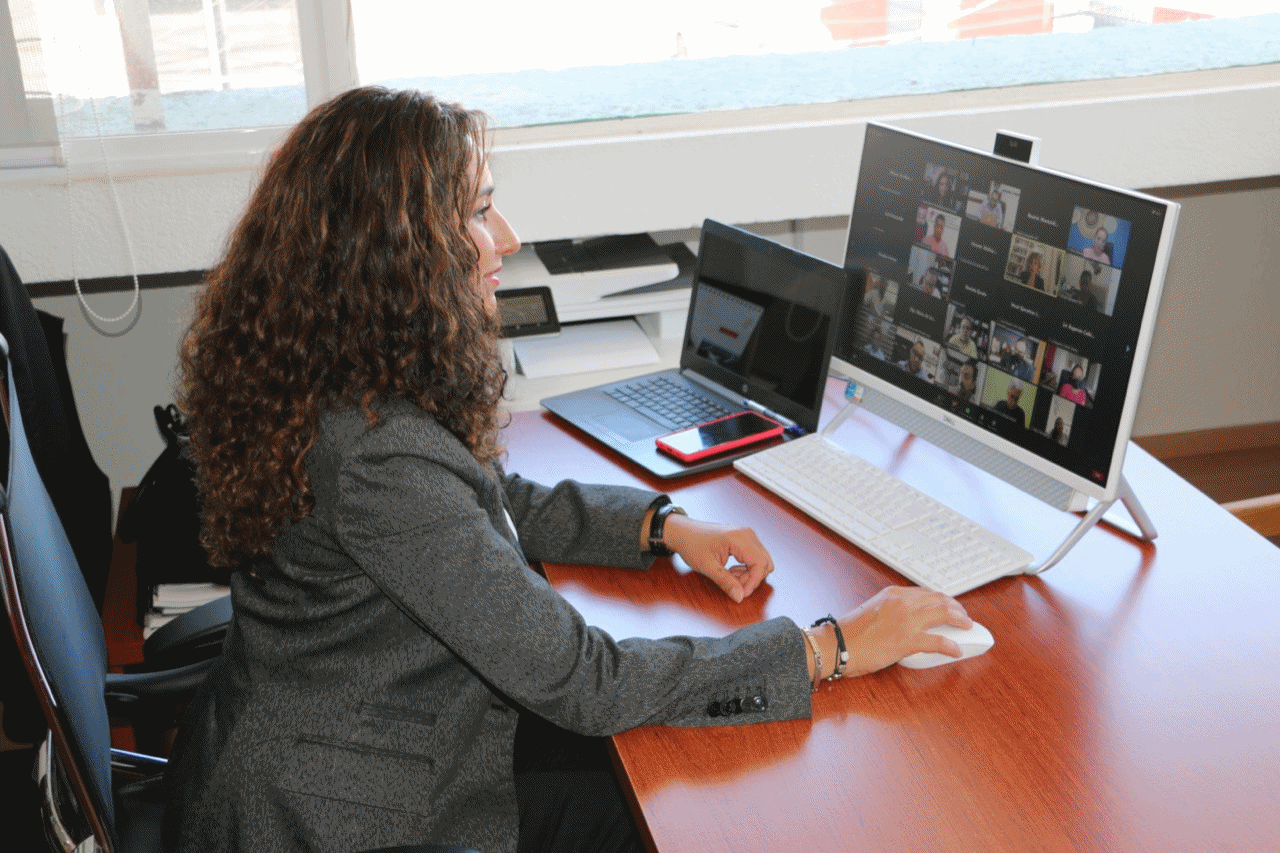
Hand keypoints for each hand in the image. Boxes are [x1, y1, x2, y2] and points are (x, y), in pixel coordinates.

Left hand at [660, 514, 773, 603]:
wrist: (683, 532)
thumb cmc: (692, 544)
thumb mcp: (707, 567)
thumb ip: (726, 582)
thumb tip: (740, 597)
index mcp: (740, 538)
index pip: (760, 564)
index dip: (753, 582)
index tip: (741, 593)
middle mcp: (748, 534)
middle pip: (765, 563)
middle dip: (752, 579)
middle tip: (734, 584)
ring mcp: (747, 536)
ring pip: (761, 562)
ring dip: (749, 574)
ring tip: (730, 576)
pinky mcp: (744, 540)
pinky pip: (754, 558)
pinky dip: (747, 568)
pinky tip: (731, 571)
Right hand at [837, 586, 970, 676]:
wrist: (836, 645)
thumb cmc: (849, 633)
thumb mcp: (872, 611)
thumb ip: (890, 611)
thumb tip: (904, 621)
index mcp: (893, 594)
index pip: (926, 592)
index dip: (942, 599)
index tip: (949, 606)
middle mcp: (902, 602)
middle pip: (940, 599)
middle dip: (957, 608)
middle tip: (964, 617)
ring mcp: (906, 620)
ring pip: (944, 613)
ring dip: (960, 620)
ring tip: (967, 628)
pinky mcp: (907, 640)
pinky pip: (938, 641)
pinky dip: (951, 645)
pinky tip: (956, 650)